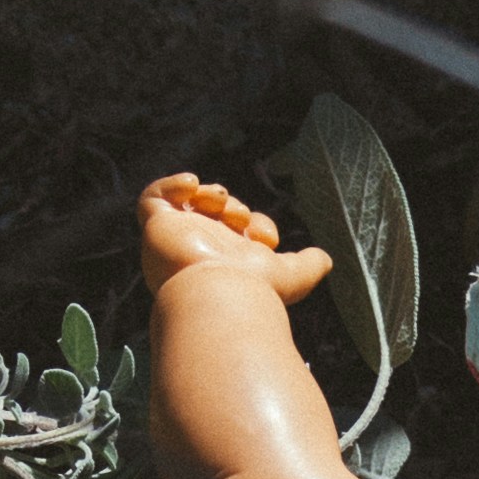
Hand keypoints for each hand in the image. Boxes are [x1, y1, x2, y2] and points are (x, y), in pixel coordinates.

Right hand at [140, 172, 332, 300]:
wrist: (218, 294)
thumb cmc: (254, 290)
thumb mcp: (292, 277)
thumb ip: (308, 266)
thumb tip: (327, 260)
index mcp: (228, 261)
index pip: (240, 228)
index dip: (258, 222)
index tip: (269, 237)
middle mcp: (200, 251)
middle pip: (215, 211)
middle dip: (234, 205)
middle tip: (242, 217)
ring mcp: (175, 240)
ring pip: (188, 202)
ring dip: (211, 194)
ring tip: (219, 201)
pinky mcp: (155, 229)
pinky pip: (152, 198)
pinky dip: (172, 184)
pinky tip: (192, 184)